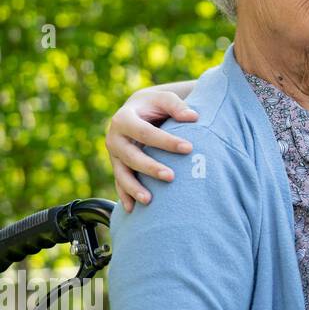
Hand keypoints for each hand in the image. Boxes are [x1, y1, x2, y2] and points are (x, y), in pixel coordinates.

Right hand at [107, 87, 199, 211]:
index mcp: (124, 119)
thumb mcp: (164, 99)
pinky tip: (133, 210)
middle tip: (171, 177)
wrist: (137, 110)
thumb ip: (177, 106)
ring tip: (149, 200)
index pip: (145, 132)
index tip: (188, 148)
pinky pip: (119, 183)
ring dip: (134, 188)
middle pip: (131, 156)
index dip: (166, 141)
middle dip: (150, 168)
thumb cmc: (155, 106)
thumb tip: (193, 117)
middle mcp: (114, 138)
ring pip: (122, 174)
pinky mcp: (117, 166)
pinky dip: (125, 196)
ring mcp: (114, 154)